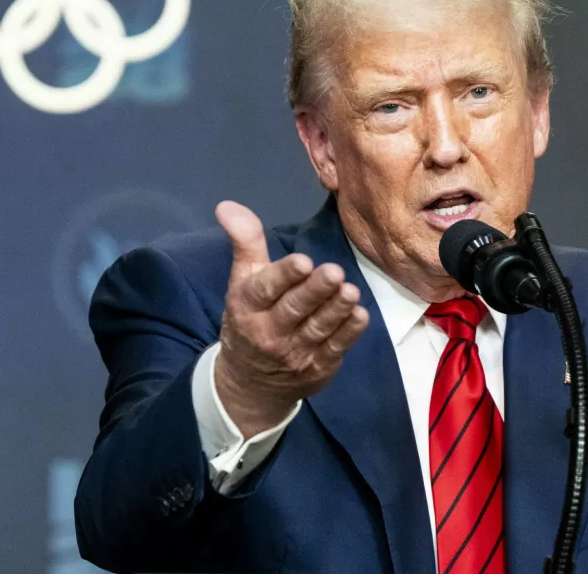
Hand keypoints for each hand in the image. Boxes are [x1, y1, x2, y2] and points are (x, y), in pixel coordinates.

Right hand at [213, 201, 368, 437]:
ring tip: (351, 291)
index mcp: (248, 306)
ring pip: (318, 329)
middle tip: (335, 272)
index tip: (303, 261)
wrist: (249, 383)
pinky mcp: (317, 368)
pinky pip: (335, 349)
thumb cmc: (249, 319)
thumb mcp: (241, 281)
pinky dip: (348, 333)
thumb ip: (245, 242)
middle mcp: (269, 332)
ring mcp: (294, 353)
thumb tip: (227, 205)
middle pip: (294, 309)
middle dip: (315, 291)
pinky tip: (360, 315)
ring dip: (336, 310)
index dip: (284, 276)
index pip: (265, 289)